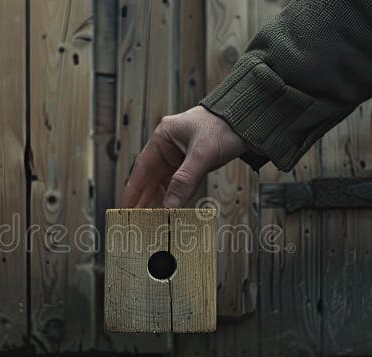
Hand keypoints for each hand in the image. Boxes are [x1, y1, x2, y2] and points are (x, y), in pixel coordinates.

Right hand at [122, 106, 249, 207]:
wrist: (246, 120)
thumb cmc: (223, 126)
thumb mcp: (202, 154)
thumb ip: (185, 180)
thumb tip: (170, 205)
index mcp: (163, 137)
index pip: (142, 167)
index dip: (133, 189)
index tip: (125, 207)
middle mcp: (168, 146)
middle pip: (151, 177)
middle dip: (144, 199)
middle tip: (136, 220)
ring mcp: (179, 155)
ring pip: (164, 182)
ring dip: (159, 200)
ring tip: (151, 219)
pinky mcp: (191, 163)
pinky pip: (178, 183)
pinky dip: (174, 196)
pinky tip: (170, 209)